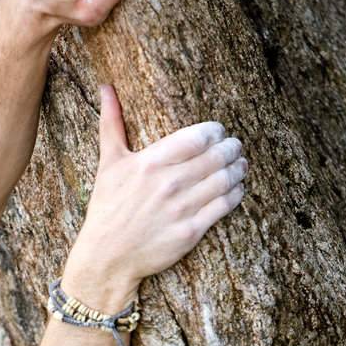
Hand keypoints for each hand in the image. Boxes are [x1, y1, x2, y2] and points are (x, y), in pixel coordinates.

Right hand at [65, 85, 246, 306]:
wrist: (108, 257)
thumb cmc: (108, 208)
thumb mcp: (109, 164)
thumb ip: (111, 123)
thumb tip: (105, 88)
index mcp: (151, 162)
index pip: (199, 137)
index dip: (216, 132)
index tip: (218, 132)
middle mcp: (169, 183)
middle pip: (217, 156)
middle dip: (232, 148)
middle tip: (235, 147)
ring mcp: (182, 208)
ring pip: (225, 180)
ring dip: (238, 169)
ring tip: (240, 165)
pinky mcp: (192, 231)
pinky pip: (225, 206)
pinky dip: (236, 194)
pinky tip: (236, 189)